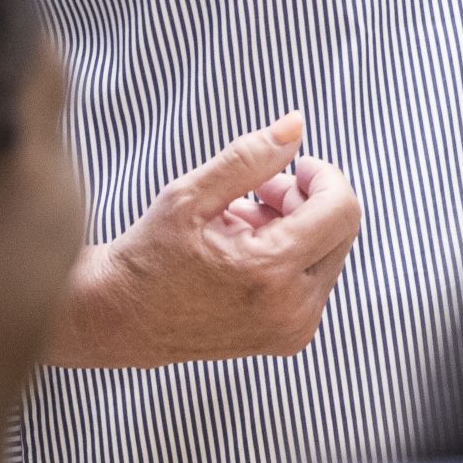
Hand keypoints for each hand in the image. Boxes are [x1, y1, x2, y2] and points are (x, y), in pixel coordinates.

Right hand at [54, 114, 359, 367]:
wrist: (120, 319)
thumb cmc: (149, 254)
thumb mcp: (190, 195)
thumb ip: (249, 157)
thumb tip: (297, 125)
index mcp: (270, 271)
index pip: (342, 209)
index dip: (324, 177)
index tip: (293, 166)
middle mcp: (293, 308)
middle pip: (341, 230)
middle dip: (307, 200)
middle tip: (256, 193)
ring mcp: (294, 329)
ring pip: (330, 253)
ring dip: (297, 227)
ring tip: (240, 222)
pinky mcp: (290, 337)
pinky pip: (315, 280)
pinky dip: (291, 255)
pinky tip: (246, 250)